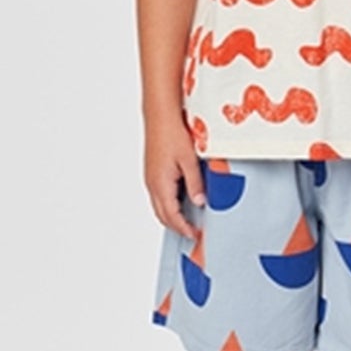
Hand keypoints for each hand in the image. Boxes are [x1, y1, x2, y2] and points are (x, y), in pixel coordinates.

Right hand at [145, 118, 206, 240]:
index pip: (172, 216)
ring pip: (159, 206)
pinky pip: (159, 195)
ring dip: (172, 216)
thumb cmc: (172, 132)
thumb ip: (195, 183)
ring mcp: (150, 178)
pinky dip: (168, 205)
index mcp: (161, 184)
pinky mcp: (152, 172)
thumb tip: (200, 202)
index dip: (184, 228)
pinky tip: (181, 201)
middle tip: (193, 232)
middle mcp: (152, 184)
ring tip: (188, 220)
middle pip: (163, 215)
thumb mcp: (190, 160)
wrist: (160, 115)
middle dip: (177, 227)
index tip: (195, 235)